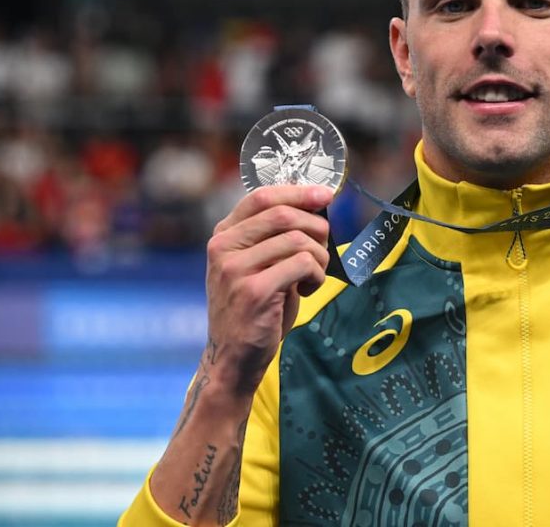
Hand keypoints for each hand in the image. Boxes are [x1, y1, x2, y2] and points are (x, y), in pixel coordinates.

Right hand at [203, 184, 333, 394]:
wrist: (234, 357)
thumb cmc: (256, 308)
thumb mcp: (258, 264)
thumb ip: (275, 236)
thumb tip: (318, 205)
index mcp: (223, 236)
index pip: (261, 197)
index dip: (298, 192)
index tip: (326, 194)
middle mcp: (223, 248)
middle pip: (284, 215)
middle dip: (316, 228)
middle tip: (322, 251)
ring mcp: (235, 269)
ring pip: (298, 240)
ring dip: (319, 258)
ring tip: (312, 277)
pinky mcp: (253, 290)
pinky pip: (303, 264)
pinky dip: (316, 275)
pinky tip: (308, 290)